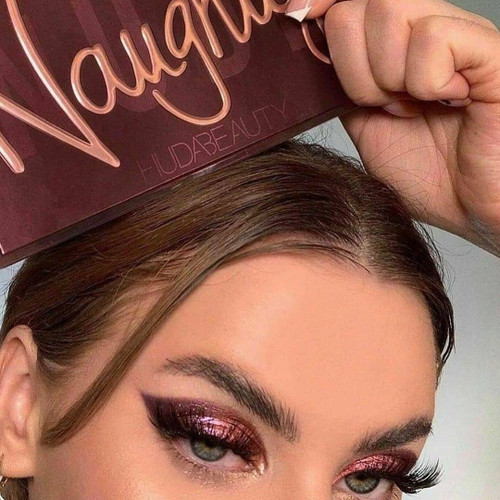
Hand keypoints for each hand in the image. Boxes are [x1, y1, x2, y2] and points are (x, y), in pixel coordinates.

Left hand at [286, 0, 499, 255]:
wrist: (476, 209)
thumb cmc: (431, 176)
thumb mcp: (369, 130)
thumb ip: (345, 89)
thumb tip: (312, 50)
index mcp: (395, 52)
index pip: (348, 2)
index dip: (317, 3)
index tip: (294, 15)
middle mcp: (424, 34)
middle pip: (357, 5)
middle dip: (355, 69)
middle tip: (386, 106)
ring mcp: (457, 38)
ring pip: (389, 11)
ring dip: (388, 77)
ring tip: (415, 108)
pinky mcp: (489, 53)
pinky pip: (434, 38)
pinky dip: (426, 81)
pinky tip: (449, 101)